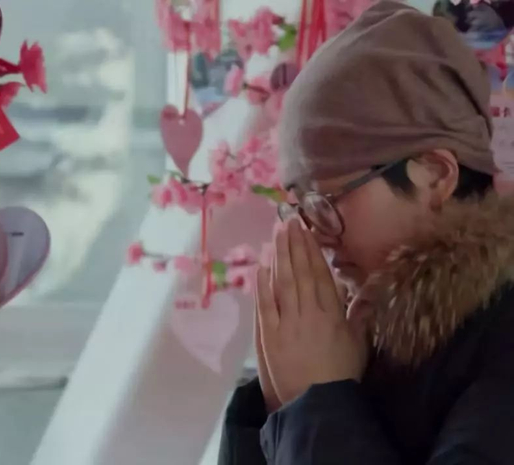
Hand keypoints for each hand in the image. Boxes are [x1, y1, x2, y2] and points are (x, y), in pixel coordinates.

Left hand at [255, 218, 368, 403]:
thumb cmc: (341, 373)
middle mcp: (309, 311)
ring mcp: (288, 321)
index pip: (320, 273)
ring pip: (283, 282)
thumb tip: (368, 289)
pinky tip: (262, 265)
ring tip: (276, 234)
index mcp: (332, 312)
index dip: (312, 250)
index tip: (306, 230)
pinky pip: (266, 304)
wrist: (319, 401)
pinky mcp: (270, 334)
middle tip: (288, 220)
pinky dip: (263, 284)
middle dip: (294, 244)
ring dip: (280, 256)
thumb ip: (361, 313)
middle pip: (300, 271)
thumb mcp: (359, 342)